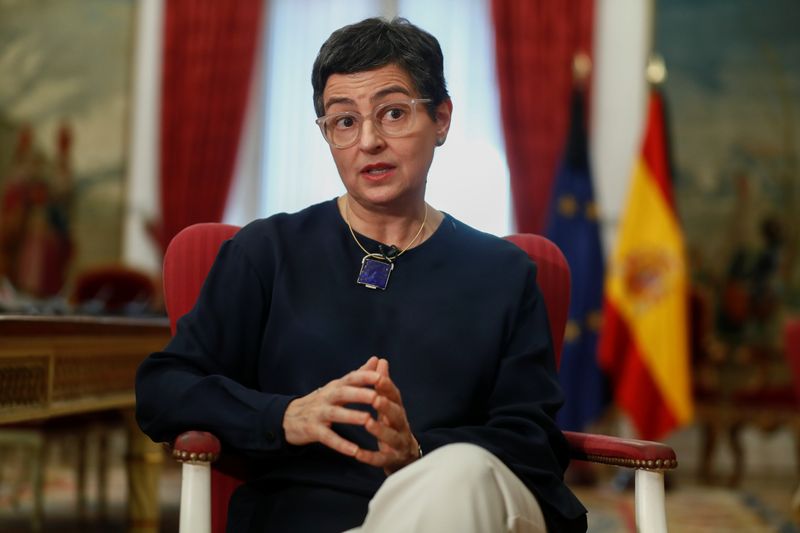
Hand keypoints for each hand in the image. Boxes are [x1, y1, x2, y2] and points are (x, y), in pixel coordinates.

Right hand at [282, 356, 379, 457]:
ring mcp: (318, 413)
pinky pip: (328, 437)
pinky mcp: (312, 430)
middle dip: (359, 394)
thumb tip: (376, 358)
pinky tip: (355, 451)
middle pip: (343, 393)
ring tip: (368, 419)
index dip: (365, 376)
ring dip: (351, 416)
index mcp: (336, 386)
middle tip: (377, 396)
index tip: (381, 375)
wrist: (289, 418)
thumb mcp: (338, 386)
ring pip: (335, 414)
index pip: (351, 377)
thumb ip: (359, 375)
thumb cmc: (322, 401)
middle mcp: (326, 397)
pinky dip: (341, 444)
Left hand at [355, 358, 420, 474]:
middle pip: (397, 415)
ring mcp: (398, 444)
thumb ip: (383, 385)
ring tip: (367, 423)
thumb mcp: (388, 404)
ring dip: (379, 430)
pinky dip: (370, 456)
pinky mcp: (391, 461)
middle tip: (375, 399)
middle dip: (386, 407)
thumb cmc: (392, 425)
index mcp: (398, 410)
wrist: (404, 457)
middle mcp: (401, 426)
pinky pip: (380, 459)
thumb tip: (380, 360)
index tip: (378, 377)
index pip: (395, 396)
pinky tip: (358, 454)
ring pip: (391, 437)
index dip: (388, 387)